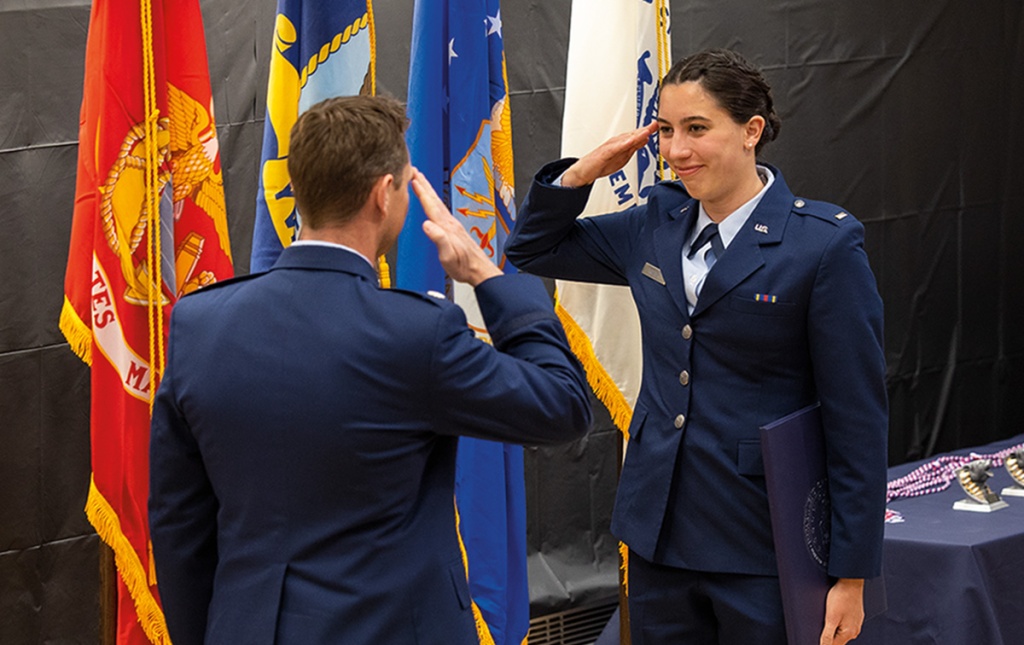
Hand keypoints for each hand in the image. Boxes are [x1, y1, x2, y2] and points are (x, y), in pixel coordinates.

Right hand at [411, 169, 501, 286]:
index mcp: (446, 227)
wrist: (479, 271)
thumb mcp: (448, 255)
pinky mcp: (454, 230)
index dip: (421, 191)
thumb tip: (426, 224)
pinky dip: (433, 202)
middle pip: (434, 199)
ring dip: (428, 191)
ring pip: (437, 203)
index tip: (412, 178)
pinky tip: (432, 203)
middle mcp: (449, 223)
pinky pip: (440, 210)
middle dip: (424, 184)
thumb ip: (439, 239)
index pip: (431, 205)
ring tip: (420, 181)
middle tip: (414, 171)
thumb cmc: (464, 266)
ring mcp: (452, 225)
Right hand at [560, 122, 657, 186]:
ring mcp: (610, 147)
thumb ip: (633, 148)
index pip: (636, 135)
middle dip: (644, 129)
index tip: (657, 125)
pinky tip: (630, 141)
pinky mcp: (603, 153)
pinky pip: (615, 148)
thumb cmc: (600, 164)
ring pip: (625, 139)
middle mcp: (616, 142)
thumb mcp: (622, 156)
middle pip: (632, 134)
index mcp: (621, 143)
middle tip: (655, 124)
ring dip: (636, 134)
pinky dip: (623, 144)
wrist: (584, 172)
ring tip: (646, 130)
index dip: (647, 130)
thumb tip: (644, 140)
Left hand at [820, 578, 864, 644]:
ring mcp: (856, 623)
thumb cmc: (841, 597)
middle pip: (838, 639)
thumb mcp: (831, 618)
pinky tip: (834, 613)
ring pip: (841, 631)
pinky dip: (838, 621)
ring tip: (828, 616)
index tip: (818, 635)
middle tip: (822, 622)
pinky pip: (845, 623)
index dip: (824, 643)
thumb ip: (827, 635)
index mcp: (849, 633)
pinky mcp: (856, 616)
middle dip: (828, 635)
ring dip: (833, 628)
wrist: (851, 582)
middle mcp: (855, 630)